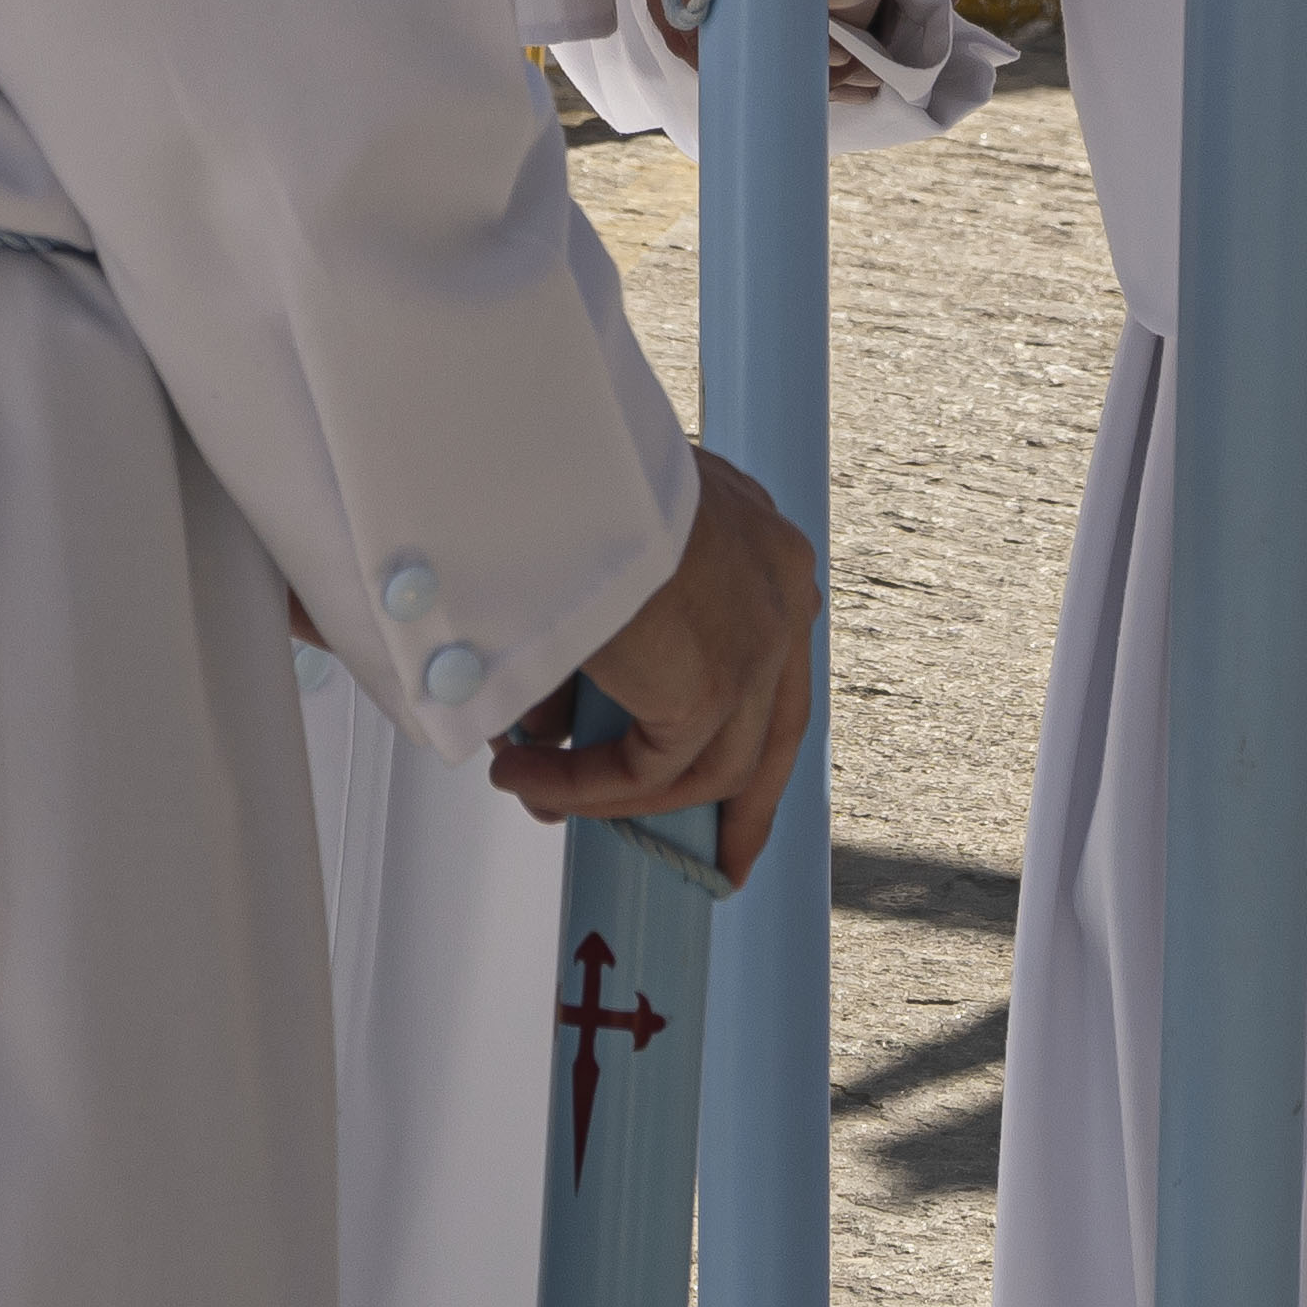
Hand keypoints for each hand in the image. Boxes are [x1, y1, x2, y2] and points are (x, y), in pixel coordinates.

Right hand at [488, 448, 819, 884]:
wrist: (546, 444)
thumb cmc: (552, 465)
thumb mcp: (594, 544)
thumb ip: (597, 634)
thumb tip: (547, 727)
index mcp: (758, 539)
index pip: (773, 655)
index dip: (749, 723)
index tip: (731, 776)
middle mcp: (778, 585)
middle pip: (779, 730)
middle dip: (746, 806)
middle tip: (724, 862)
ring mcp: (758, 637)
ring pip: (710, 764)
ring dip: (612, 792)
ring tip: (529, 786)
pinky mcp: (716, 683)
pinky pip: (654, 769)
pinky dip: (585, 788)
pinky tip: (526, 776)